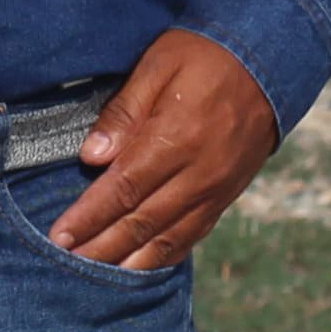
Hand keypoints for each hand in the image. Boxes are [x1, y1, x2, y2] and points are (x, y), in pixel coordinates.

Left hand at [49, 28, 277, 269]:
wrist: (271, 60)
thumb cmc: (204, 56)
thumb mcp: (157, 67)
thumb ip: (124, 113)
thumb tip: (92, 158)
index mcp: (176, 140)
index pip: (123, 190)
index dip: (89, 217)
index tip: (59, 236)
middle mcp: (200, 174)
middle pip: (143, 222)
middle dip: (102, 246)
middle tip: (67, 263)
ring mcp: (218, 188)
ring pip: (171, 235)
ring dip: (132, 259)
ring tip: (99, 275)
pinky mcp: (230, 192)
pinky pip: (196, 230)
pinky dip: (168, 252)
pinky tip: (145, 262)